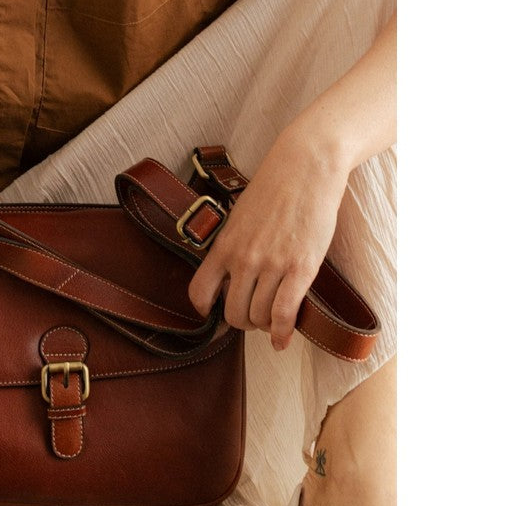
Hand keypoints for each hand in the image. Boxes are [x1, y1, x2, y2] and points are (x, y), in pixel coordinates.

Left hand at [188, 131, 349, 350]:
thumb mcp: (241, 215)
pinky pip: (284, 313)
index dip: (206, 310)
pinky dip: (282, 333)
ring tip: (272, 321)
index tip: (216, 312)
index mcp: (224, 244)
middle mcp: (243, 258)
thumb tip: (234, 271)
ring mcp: (271, 264)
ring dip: (265, 326)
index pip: (199, 292)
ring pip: (259, 317)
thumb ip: (235, 244)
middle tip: (254, 317)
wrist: (306, 166)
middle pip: (233, 313)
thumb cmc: (276, 186)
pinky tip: (282, 340)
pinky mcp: (300, 267)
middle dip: (243, 322)